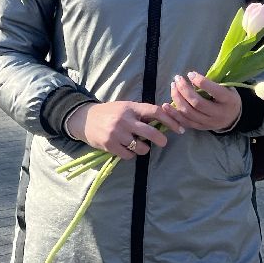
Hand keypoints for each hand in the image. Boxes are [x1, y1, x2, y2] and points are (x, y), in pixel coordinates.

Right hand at [69, 100, 183, 159]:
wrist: (83, 119)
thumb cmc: (109, 113)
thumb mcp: (125, 107)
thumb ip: (141, 112)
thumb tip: (164, 118)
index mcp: (131, 108)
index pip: (155, 112)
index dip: (170, 120)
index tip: (179, 129)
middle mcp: (125, 120)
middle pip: (151, 132)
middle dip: (161, 140)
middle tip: (163, 142)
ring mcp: (117, 133)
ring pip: (140, 147)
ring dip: (143, 149)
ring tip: (139, 145)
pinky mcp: (109, 145)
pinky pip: (128, 155)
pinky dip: (130, 154)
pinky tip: (126, 149)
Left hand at [169, 72, 242, 131]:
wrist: (233, 117)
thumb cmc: (228, 97)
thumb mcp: (227, 87)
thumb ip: (213, 83)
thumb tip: (192, 77)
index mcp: (228, 101)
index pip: (215, 91)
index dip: (201, 82)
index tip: (190, 74)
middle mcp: (218, 114)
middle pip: (197, 103)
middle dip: (184, 90)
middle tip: (177, 79)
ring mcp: (208, 123)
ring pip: (189, 113)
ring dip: (177, 99)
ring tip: (173, 86)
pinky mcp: (200, 128)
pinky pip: (184, 122)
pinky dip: (173, 114)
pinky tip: (165, 105)